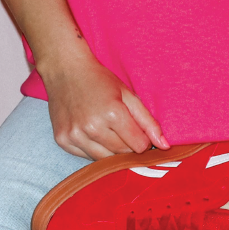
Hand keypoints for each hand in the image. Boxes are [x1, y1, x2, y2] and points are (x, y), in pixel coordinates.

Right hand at [41, 51, 169, 159]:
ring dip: (111, 150)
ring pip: (104, 160)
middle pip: (122, 154)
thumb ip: (148, 121)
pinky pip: (86, 157)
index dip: (143, 140)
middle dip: (128, 145)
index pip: (139, 146)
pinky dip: (93, 149)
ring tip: (107, 129)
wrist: (65, 69)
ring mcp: (74, 135)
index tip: (138, 130)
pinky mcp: (62, 140)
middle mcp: (92, 127)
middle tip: (122, 128)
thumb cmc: (99, 80)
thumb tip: (165, 146)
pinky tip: (91, 131)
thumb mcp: (128, 95)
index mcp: (112, 113)